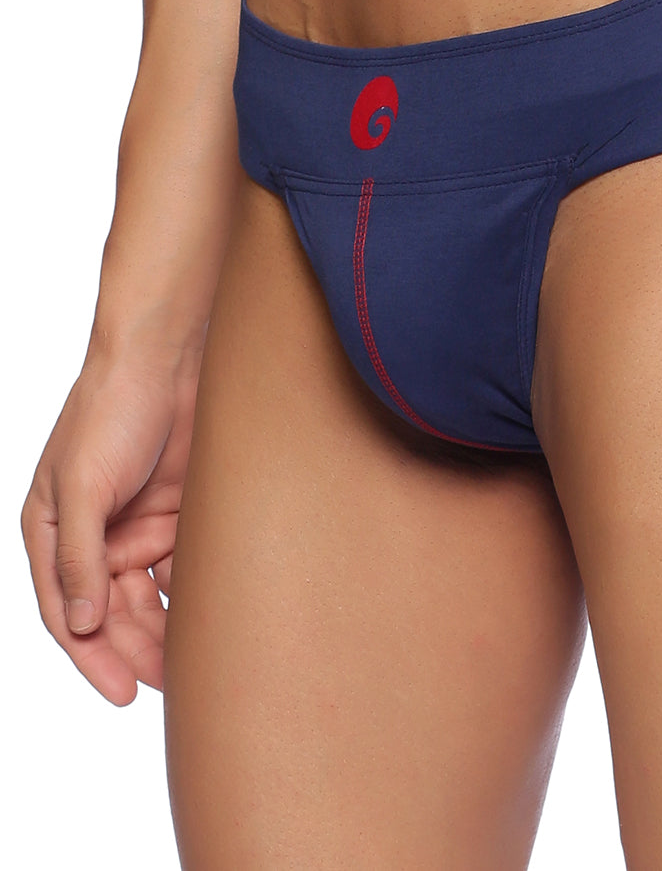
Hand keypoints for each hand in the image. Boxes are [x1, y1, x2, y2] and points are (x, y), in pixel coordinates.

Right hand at [21, 335, 201, 704]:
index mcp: (54, 531)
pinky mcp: (179, 512)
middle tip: (168, 685)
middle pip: (112, 611)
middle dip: (136, 649)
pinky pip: (184, 565)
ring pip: (150, 595)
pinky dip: (194, 593)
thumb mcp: (81, 485)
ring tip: (195, 665)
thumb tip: (80, 625)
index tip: (121, 694)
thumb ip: (79, 556)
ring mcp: (138, 525)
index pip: (67, 611)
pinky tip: (215, 619)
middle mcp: (95, 535)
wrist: (168, 359)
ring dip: (167, 629)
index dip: (91, 656)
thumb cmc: (109, 412)